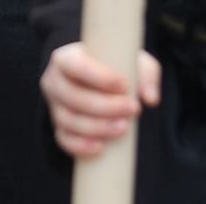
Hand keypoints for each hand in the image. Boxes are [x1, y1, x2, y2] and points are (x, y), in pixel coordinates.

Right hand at [41, 42, 160, 158]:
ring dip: (97, 127)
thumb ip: (146, 75)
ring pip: (68, 120)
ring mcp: (54, 105)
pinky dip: (79, 146)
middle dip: (104, 106)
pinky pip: (63, 139)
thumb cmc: (115, 67)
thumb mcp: (132, 61)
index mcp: (66, 58)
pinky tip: (100, 148)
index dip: (98, 77)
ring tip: (124, 127)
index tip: (123, 85)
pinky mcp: (59, 126)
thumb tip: (151, 99)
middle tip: (132, 108)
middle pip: (72, 96)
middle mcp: (54, 80)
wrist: (101, 81)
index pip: (75, 65)